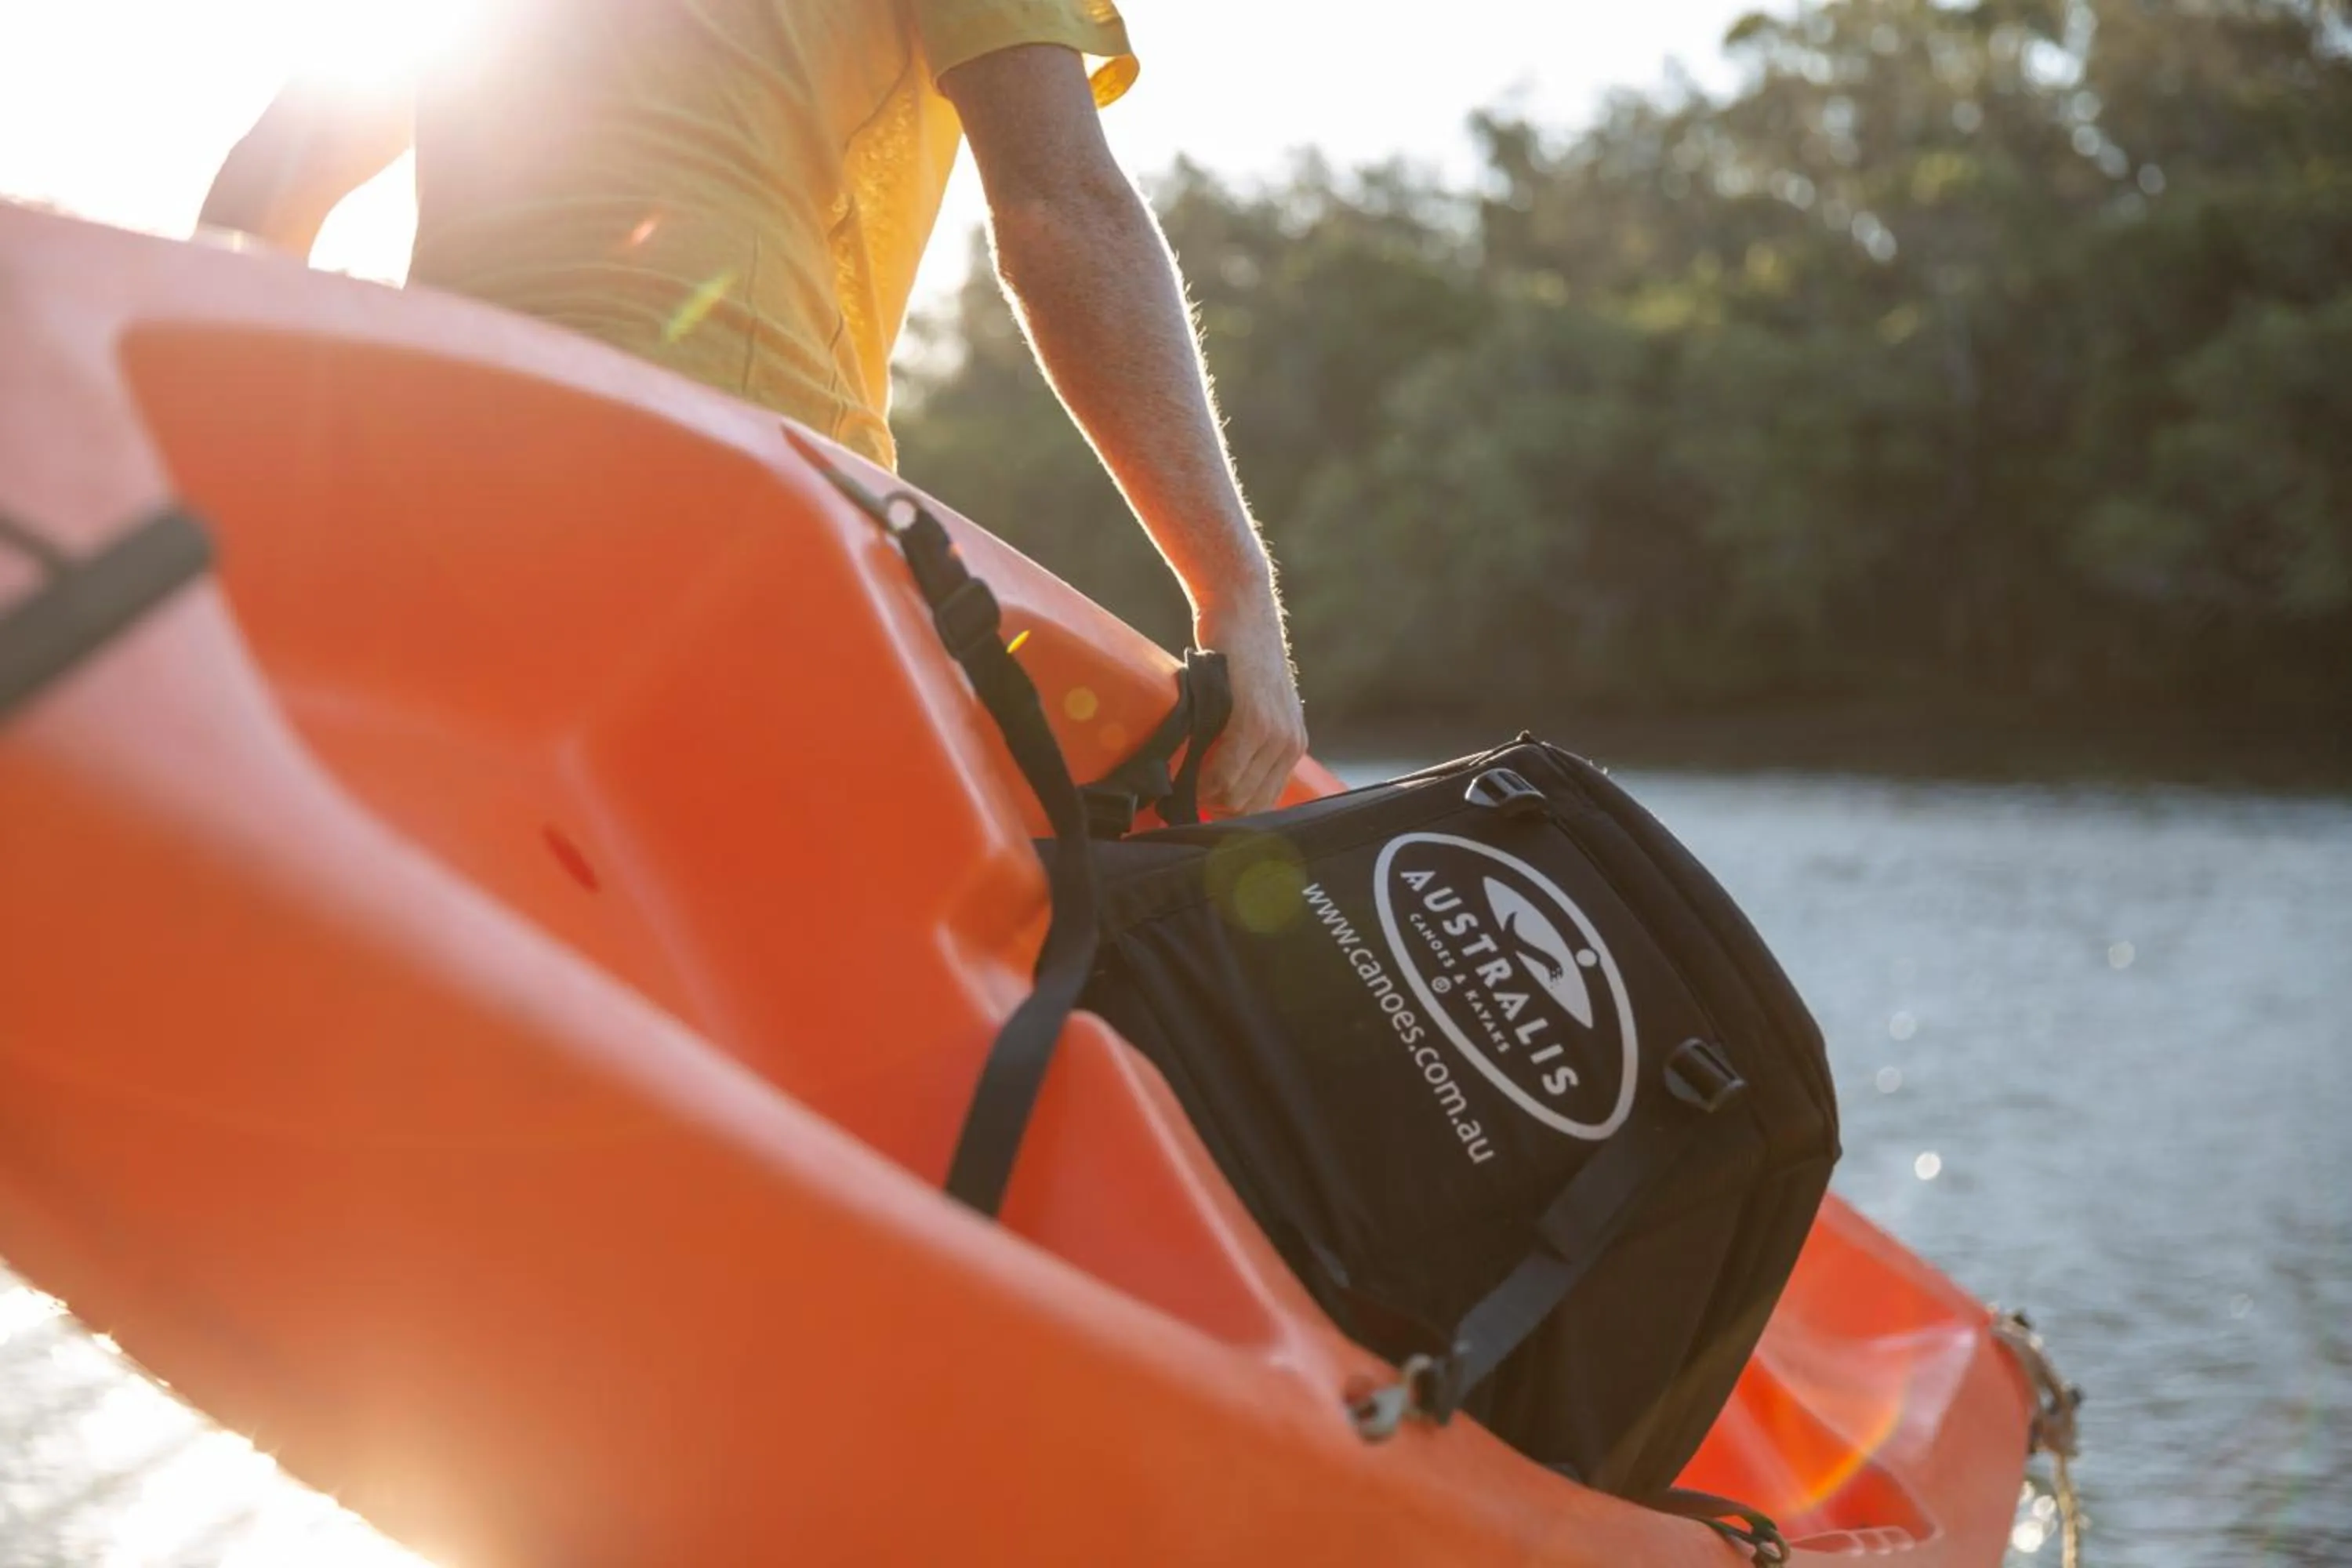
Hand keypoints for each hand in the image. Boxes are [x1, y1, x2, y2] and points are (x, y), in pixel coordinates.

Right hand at [1194, 586, 1308, 815]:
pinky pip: (1225, 774)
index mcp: (1291, 745)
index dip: (1229, 814)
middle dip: (1213, 809)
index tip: (1200, 810)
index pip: (1263, 805)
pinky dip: (1202, 782)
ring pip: (1235, 796)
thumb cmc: (1235, 656)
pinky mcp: (1252, 721)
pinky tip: (1185, 772)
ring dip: (1204, 796)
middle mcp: (1289, 744)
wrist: (1241, 608)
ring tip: (1179, 782)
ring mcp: (1274, 734)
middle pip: (1249, 807)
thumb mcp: (1253, 703)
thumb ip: (1245, 739)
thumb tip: (1213, 779)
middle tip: (1182, 796)